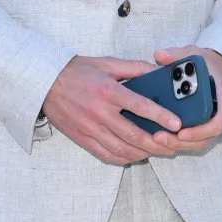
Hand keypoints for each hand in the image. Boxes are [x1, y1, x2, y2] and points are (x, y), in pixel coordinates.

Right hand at [41, 55, 185, 165]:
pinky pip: (106, 154)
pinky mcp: (82, 139)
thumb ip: (133, 68)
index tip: (176, 123)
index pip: (139, 106)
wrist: (45, 83)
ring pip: (121, 148)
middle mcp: (99, 112)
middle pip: (133, 133)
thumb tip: (157, 71)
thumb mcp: (106, 63)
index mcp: (107, 91)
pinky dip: (124, 158)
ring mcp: (90, 128)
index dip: (160, 116)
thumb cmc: (77, 71)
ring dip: (142, 152)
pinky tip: (134, 155)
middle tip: (173, 143)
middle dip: (156, 142)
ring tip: (157, 150)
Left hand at [151, 46, 221, 152]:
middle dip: (183, 142)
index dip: (201, 130)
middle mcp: (219, 113)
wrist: (215, 67)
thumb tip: (158, 55)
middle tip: (159, 138)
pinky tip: (160, 137)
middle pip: (206, 137)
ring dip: (178, 144)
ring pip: (199, 142)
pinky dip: (178, 141)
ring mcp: (210, 120)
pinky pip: (193, 139)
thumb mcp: (193, 54)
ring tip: (156, 140)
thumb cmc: (206, 63)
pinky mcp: (201, 124)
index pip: (219, 121)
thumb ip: (176, 54)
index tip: (181, 132)